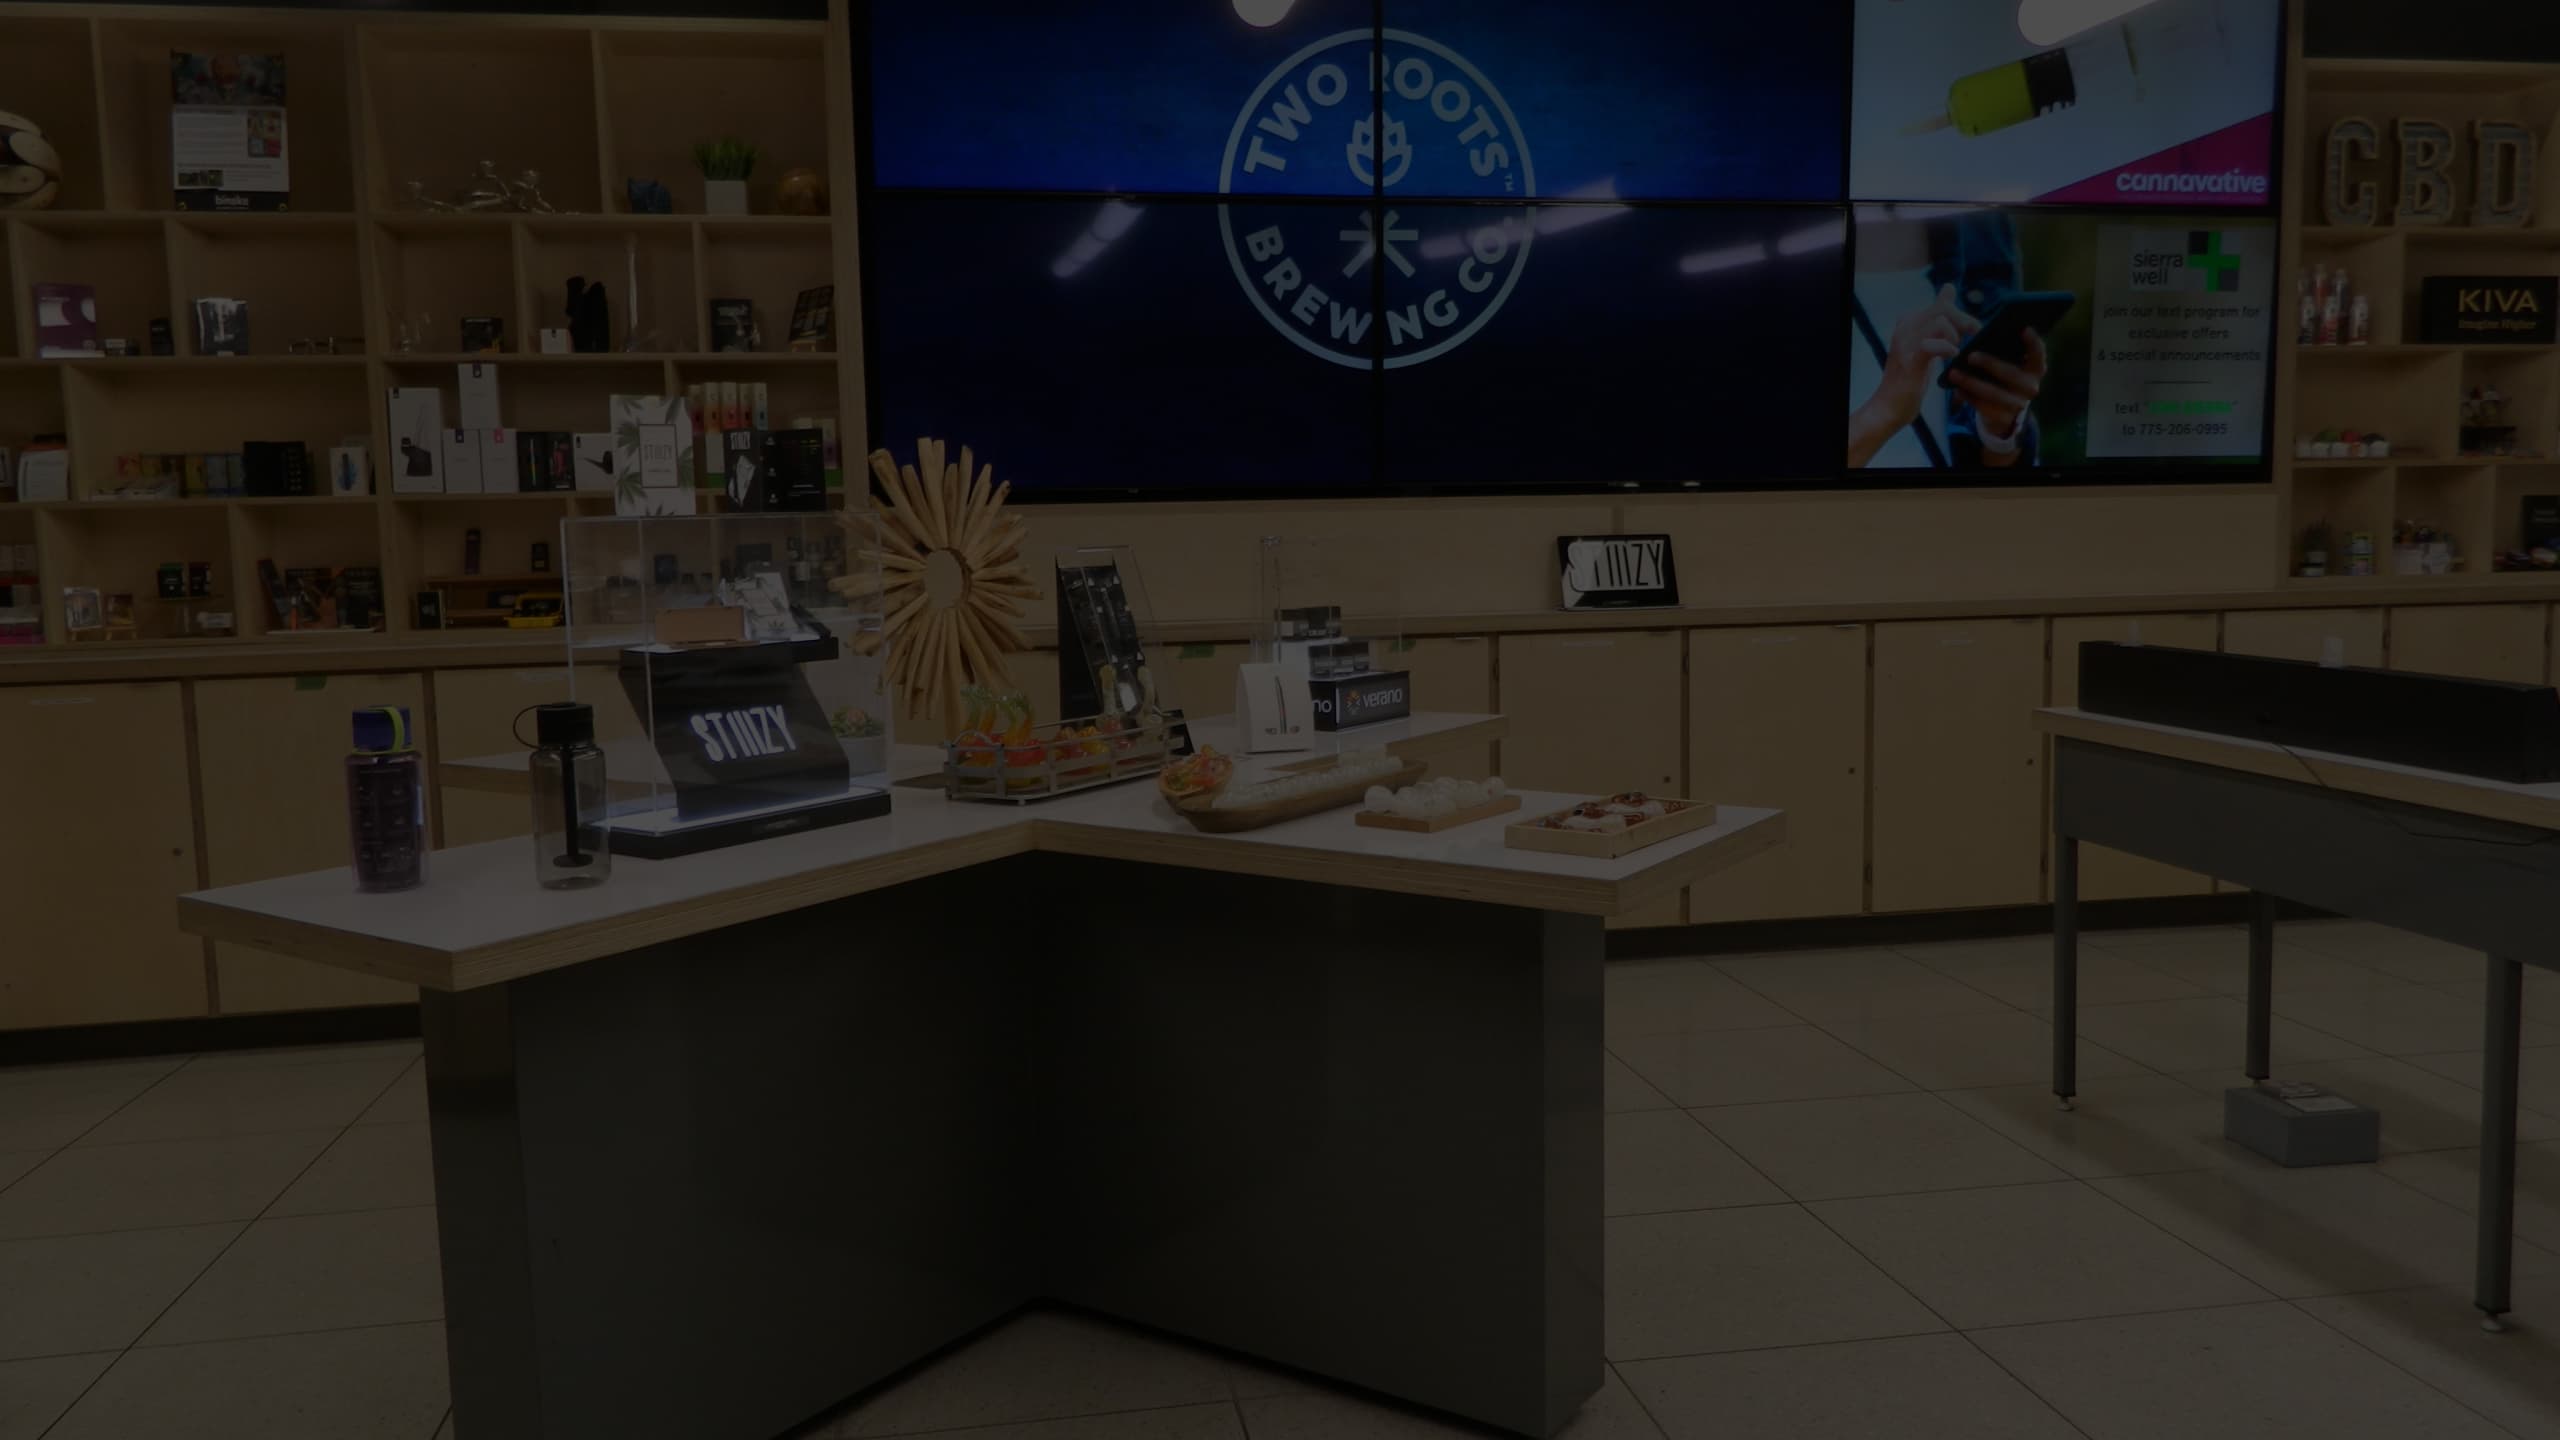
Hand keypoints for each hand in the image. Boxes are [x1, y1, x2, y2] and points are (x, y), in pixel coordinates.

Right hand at [1848, 285, 1976, 466]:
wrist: (1889, 407)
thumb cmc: (1910, 379)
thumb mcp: (1926, 344)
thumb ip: (1937, 321)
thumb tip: (1949, 289)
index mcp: (1908, 323)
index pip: (1941, 304)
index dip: (1960, 315)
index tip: (1969, 331)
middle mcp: (1905, 328)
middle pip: (1942, 309)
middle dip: (1964, 322)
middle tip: (1971, 339)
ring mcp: (1906, 343)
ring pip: (1939, 322)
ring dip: (1954, 336)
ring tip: (1955, 351)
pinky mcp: (1909, 361)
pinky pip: (1931, 345)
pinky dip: (1946, 349)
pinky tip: (1951, 357)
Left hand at [1947, 326, 2047, 457]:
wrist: (2005, 410)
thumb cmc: (2005, 377)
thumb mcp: (2010, 365)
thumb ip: (2005, 353)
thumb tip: (1983, 338)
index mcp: (2035, 370)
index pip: (2038, 354)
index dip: (2033, 342)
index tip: (2024, 329)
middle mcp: (2031, 387)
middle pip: (2010, 374)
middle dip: (1990, 364)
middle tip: (1970, 356)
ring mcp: (2018, 404)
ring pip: (1993, 393)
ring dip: (1971, 382)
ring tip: (1953, 373)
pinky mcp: (2003, 418)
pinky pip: (1983, 406)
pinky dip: (1968, 396)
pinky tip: (1956, 388)